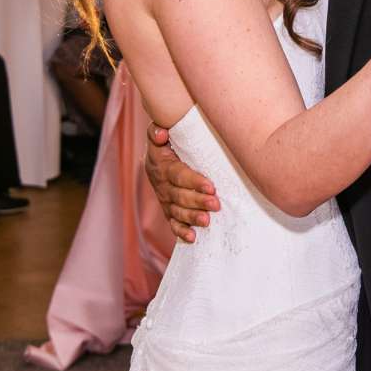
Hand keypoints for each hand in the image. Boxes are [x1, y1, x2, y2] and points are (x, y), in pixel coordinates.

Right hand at [145, 123, 216, 243]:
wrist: (154, 161)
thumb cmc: (164, 145)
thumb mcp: (157, 136)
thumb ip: (157, 131)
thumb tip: (162, 132)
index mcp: (163, 167)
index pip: (179, 175)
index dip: (194, 182)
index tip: (211, 186)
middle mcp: (163, 186)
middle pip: (180, 196)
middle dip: (198, 201)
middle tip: (216, 204)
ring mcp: (166, 200)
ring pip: (178, 212)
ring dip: (192, 217)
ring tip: (207, 221)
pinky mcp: (169, 210)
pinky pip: (173, 223)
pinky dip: (181, 232)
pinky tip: (192, 238)